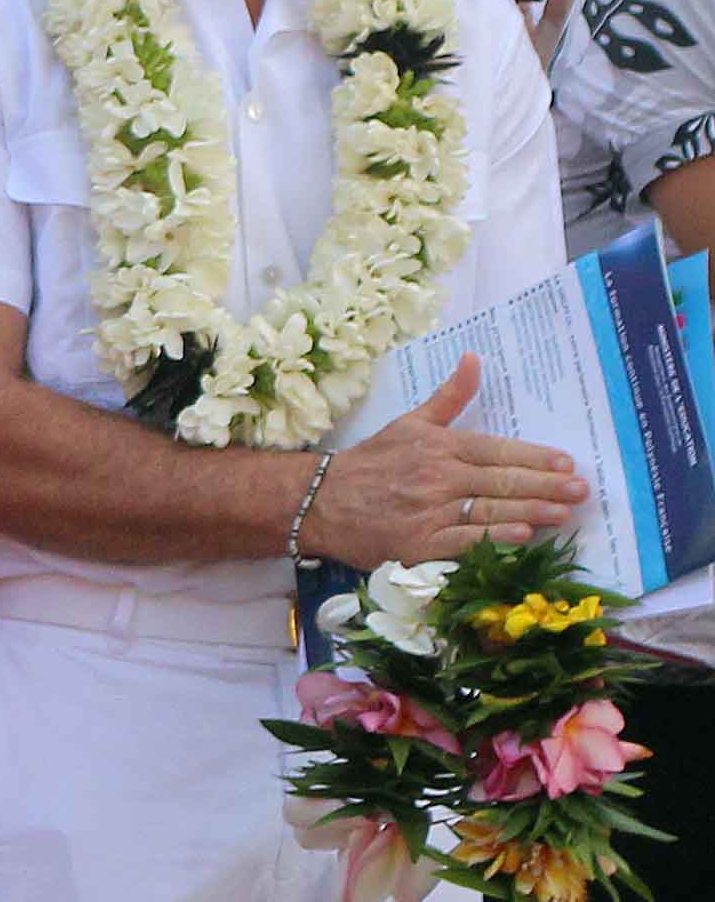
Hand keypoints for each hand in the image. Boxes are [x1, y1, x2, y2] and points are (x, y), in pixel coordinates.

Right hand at [306, 355, 584, 562]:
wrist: (320, 501)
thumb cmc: (371, 462)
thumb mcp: (409, 423)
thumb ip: (449, 396)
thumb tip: (475, 358)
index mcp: (440, 446)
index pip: (498, 450)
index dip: (535, 457)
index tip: (568, 462)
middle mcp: (439, 477)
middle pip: (502, 482)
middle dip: (546, 486)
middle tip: (582, 490)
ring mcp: (431, 512)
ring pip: (491, 511)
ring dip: (532, 511)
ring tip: (565, 512)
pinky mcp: (420, 544)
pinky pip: (466, 540)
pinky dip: (496, 537)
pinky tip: (523, 534)